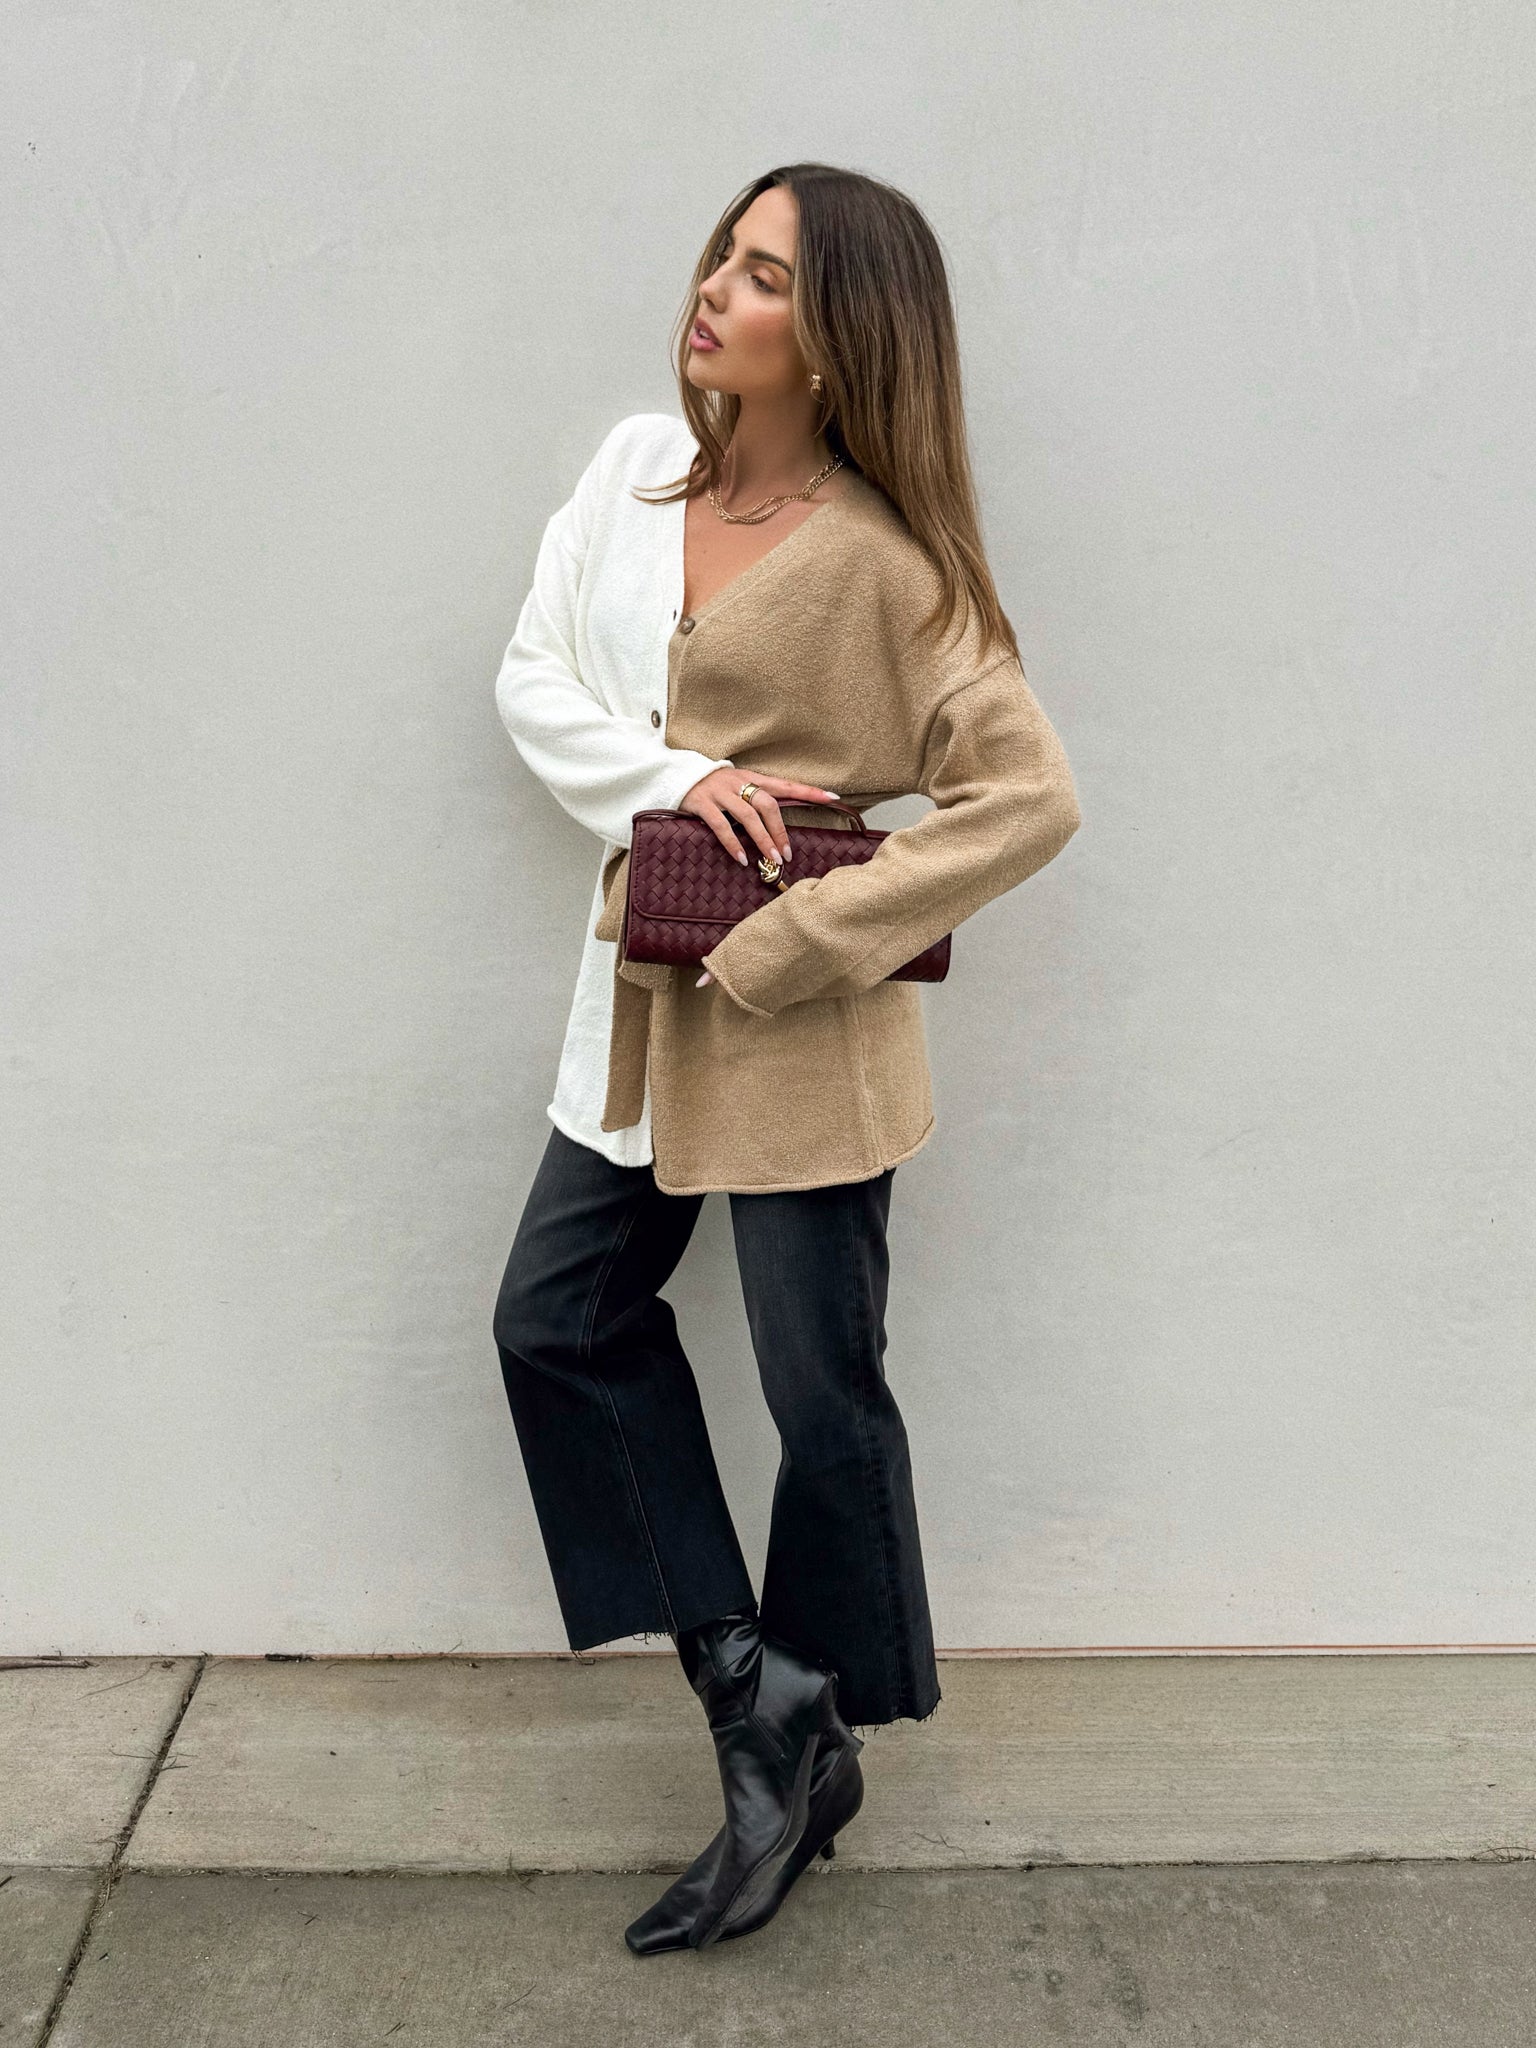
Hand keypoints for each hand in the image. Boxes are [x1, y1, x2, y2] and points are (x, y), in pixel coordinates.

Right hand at [678, 768, 842, 987]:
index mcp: (751, 778)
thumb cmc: (712, 786)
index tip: (833, 797)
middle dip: (780, 830)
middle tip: (788, 854)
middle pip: (767, 804)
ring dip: (762, 839)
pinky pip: (720, 825)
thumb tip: (782, 822)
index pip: (785, 784)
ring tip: (772, 859)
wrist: (675, 774)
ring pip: (747, 816)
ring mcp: (719, 792)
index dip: (809, 791)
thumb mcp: (737, 787)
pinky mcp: (701, 803)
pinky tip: (741, 859)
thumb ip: (757, 800)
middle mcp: (738, 782)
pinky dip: (732, 843)